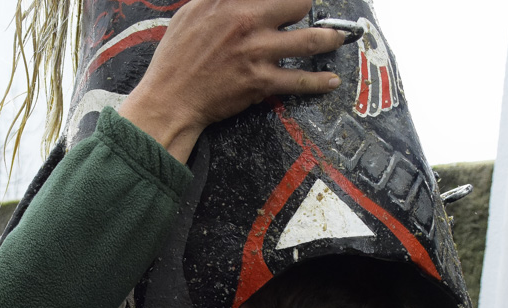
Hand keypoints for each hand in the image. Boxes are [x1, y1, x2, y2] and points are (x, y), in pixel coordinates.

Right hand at [119, 0, 345, 160]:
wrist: (170, 99)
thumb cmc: (176, 57)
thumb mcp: (191, 12)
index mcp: (228, 1)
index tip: (294, 1)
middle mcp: (246, 21)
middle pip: (298, 2)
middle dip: (304, 7)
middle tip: (302, 14)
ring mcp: (257, 52)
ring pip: (310, 40)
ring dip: (330, 39)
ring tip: (337, 39)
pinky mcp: (261, 81)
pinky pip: (300, 80)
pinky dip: (319, 82)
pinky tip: (331, 81)